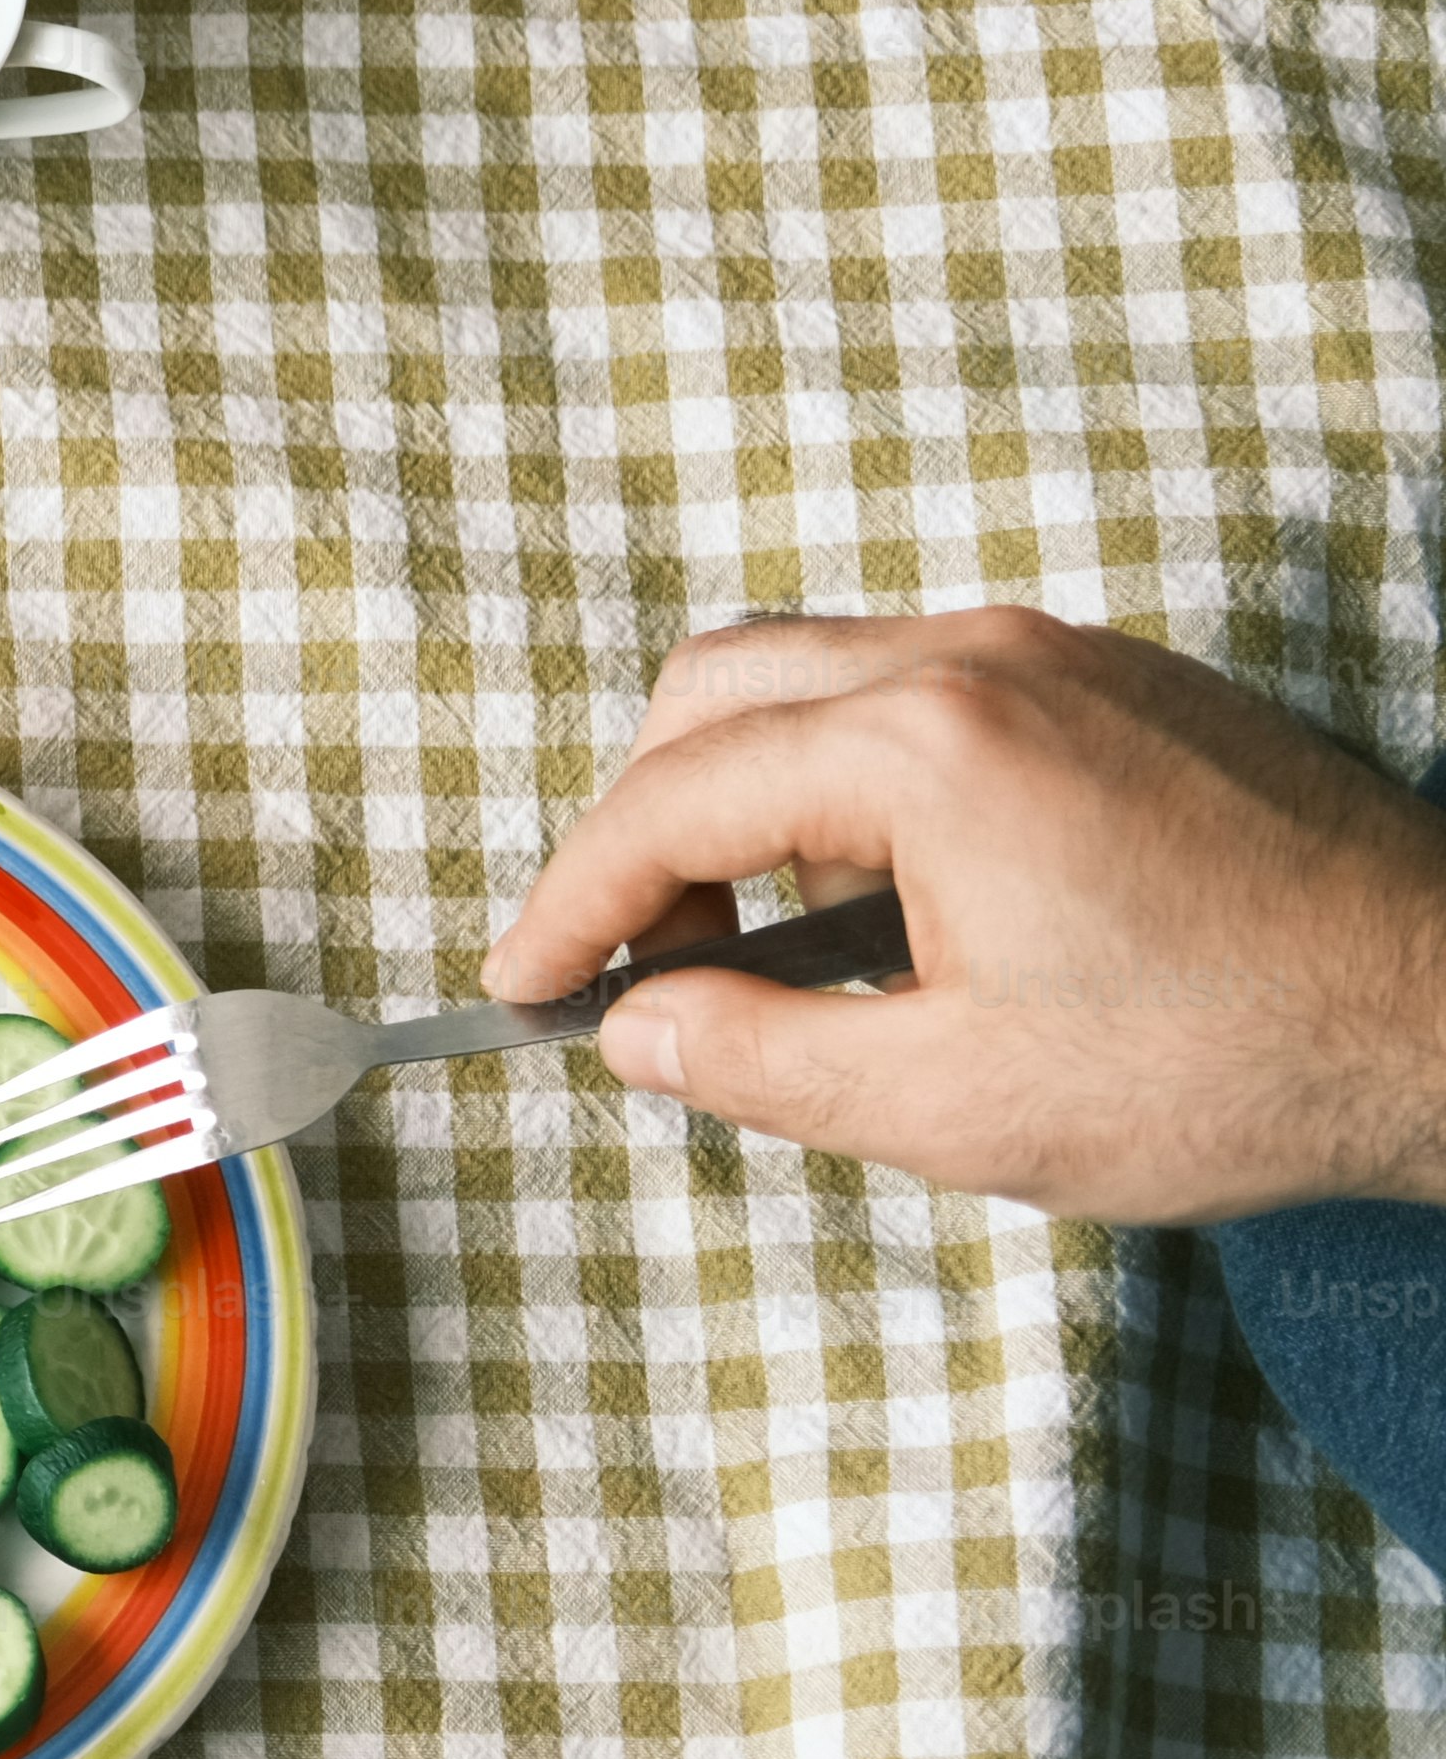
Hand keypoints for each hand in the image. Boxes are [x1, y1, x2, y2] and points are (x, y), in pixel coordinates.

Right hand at [484, 607, 1445, 1225]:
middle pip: (719, 692)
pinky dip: (854, 781)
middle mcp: (977, 656)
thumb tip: (635, 1028)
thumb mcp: (955, 1104)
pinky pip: (927, 692)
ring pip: (820, 679)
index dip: (571, 903)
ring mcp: (1058, 654)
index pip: (669, 801)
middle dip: (646, 829)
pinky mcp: (1121, 682)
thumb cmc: (1232, 1062)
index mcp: (920, 745)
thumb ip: (758, 1059)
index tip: (525, 988)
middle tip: (644, 967)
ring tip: (772, 948)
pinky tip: (895, 904)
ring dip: (751, 799)